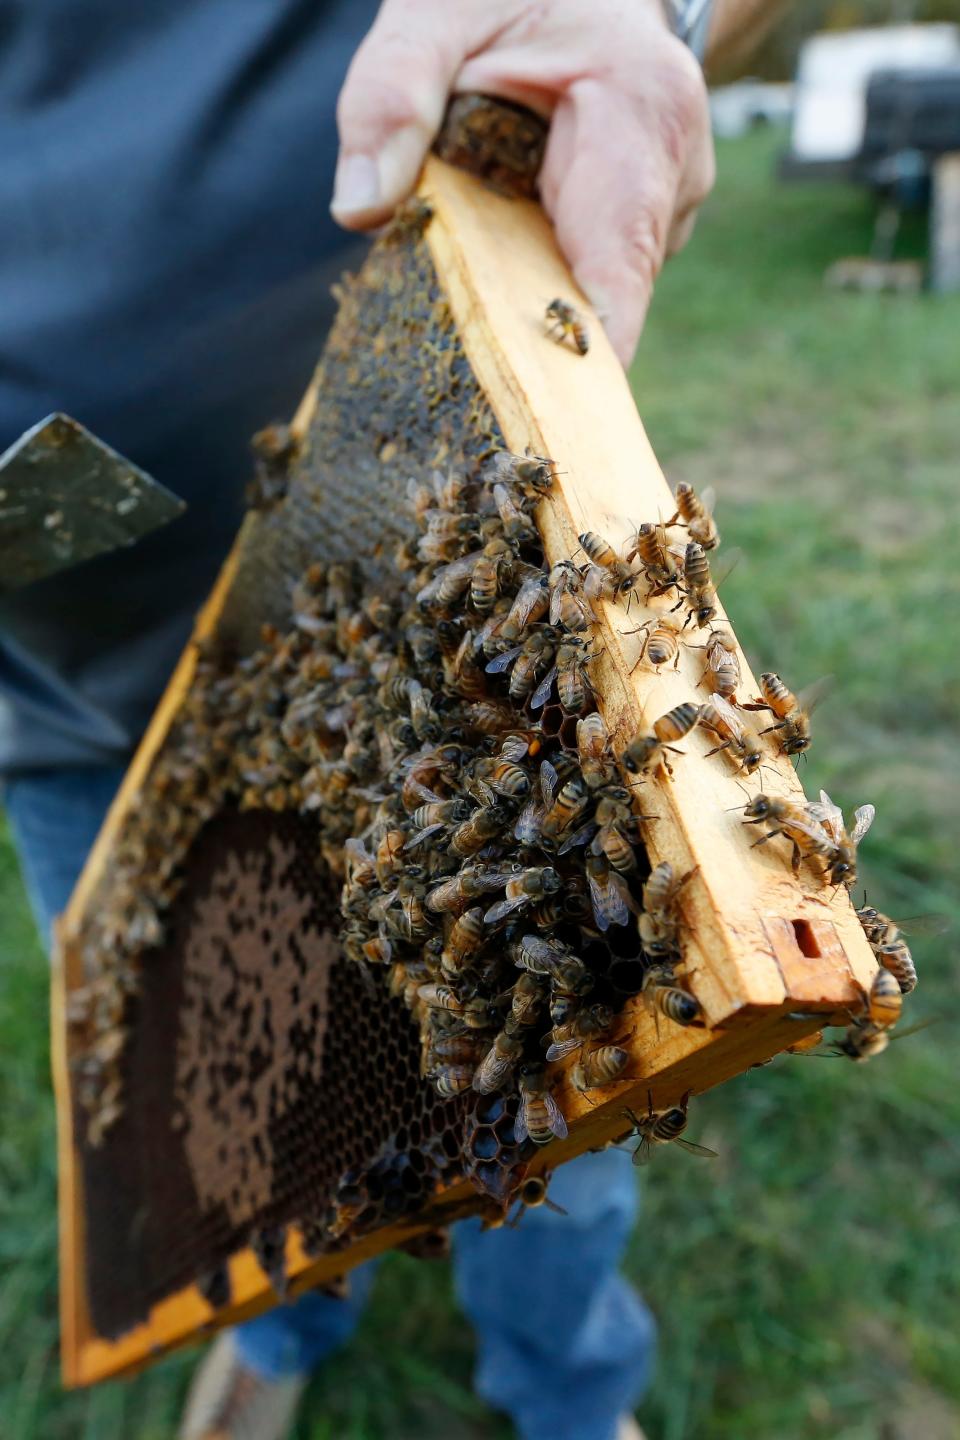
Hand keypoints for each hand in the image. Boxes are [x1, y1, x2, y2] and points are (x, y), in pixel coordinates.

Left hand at [331, 0, 714, 364]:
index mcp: (641, 110)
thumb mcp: (434, 16)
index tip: (548, 420)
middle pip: (609, 299)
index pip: (620, 259)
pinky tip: (501, 268)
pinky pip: (592, 283)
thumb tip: (359, 211)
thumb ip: (391, 98)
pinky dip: (542, 289)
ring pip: (599, 298)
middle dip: (541, 342)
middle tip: (471, 396)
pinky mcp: (645, 232)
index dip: (586, 349)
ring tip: (474, 285)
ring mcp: (669, 208)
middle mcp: (675, 173)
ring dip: (533, 305)